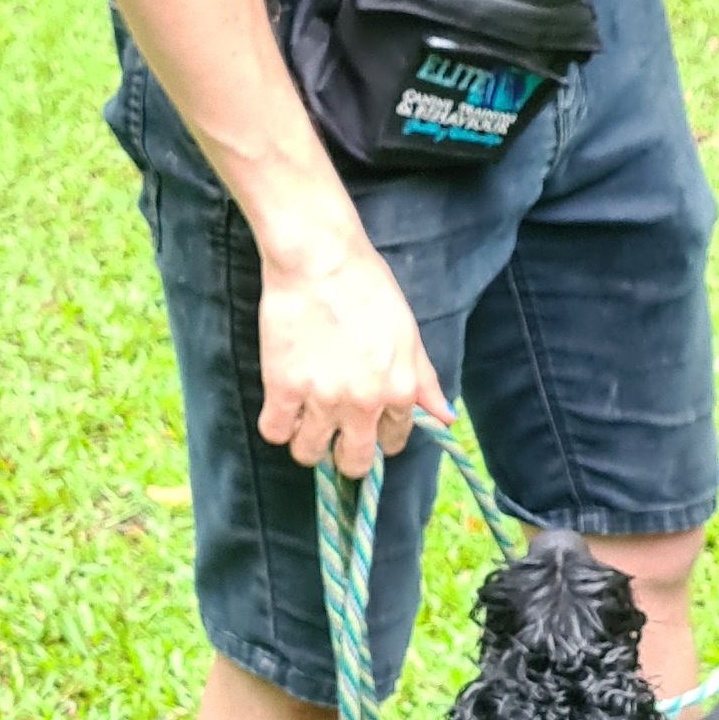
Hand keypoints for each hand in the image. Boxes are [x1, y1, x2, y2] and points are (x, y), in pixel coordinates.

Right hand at [256, 226, 445, 478]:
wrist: (320, 259)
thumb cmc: (367, 287)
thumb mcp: (408, 334)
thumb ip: (424, 381)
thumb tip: (444, 418)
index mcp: (399, 390)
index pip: (394, 440)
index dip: (379, 435)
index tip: (367, 425)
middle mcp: (364, 403)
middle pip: (354, 461)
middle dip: (346, 456)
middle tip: (334, 435)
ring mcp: (323, 399)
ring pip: (309, 453)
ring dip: (308, 443)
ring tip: (305, 420)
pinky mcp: (283, 388)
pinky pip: (274, 433)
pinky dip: (277, 425)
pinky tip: (282, 407)